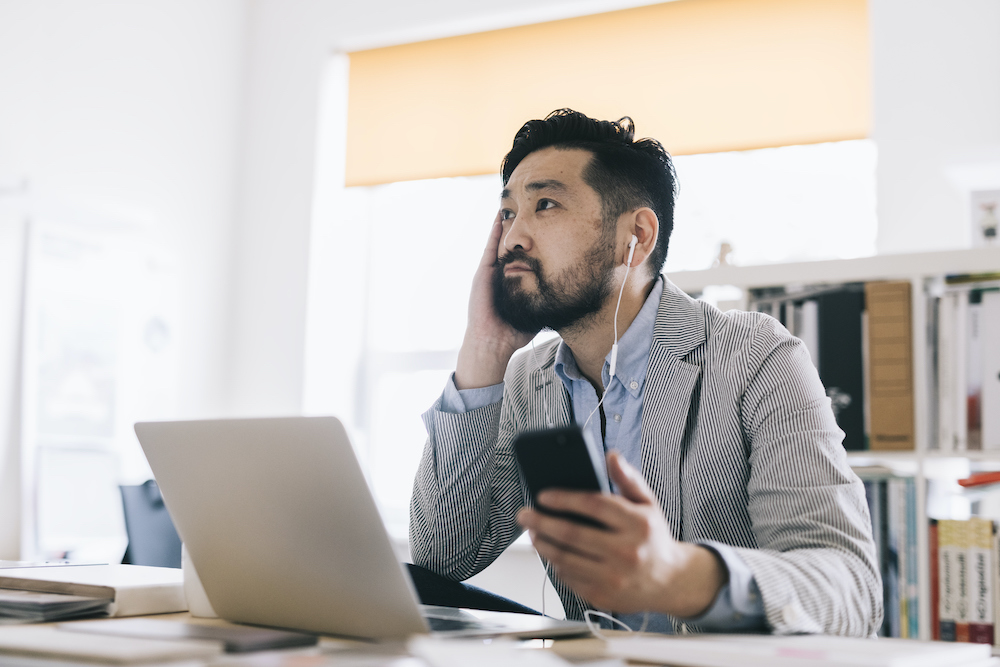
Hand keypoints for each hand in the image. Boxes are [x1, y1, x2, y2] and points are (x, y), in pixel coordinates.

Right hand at [454, 212, 534, 389]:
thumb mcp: (537, 311)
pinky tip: (498, 217)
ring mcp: (491, 272)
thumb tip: (570, 297)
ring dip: (506, 224)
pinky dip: (493, 232)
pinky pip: (489, 248)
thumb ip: (549, 302)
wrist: (493, 344)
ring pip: (500, 242)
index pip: (524, 256)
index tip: (544, 225)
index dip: (532, 242)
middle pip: (512, 245)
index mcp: (514, 281)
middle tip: (529, 207)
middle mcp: (502, 274)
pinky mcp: (483, 273)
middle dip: (519, 227)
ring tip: (513, 205)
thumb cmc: (514, 332)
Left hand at [516, 451, 726, 616]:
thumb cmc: (653, 538)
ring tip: (533, 532)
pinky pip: (569, 578)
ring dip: (542, 544)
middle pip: (572, 534)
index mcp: (638, 524)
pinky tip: (552, 552)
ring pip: (565, 558)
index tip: (543, 495)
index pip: (594, 505)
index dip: (564, 498)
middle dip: (541, 522)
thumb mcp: (648, 504)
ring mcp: (614, 577)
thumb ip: (628, 479)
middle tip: (524, 514)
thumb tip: (611, 456)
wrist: (669, 581)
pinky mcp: (603, 596)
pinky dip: (556, 564)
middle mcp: (626, 552)